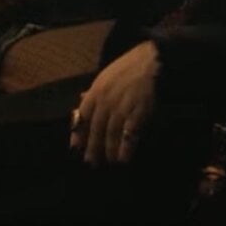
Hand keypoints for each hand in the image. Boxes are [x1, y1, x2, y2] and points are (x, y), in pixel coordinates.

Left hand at [70, 40, 159, 165]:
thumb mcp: (104, 77)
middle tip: (90, 162)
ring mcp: (121, 108)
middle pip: (96, 128)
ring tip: (108, 162)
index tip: (75, 147)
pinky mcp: (137, 113)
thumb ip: (93, 91)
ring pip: (111, 133)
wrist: (150, 63)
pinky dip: (125, 147)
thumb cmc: (126, 69)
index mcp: (95, 92)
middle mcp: (105, 102)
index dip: (78, 133)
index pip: (82, 116)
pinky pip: (128, 134)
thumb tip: (81, 99)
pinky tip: (124, 158)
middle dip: (92, 146)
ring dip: (109, 150)